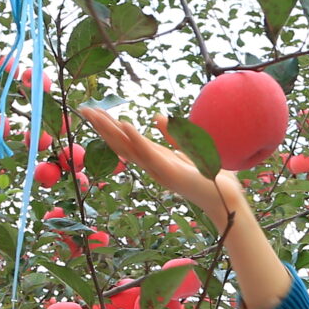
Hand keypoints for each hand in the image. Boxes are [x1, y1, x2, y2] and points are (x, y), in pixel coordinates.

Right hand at [78, 105, 245, 225]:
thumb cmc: (208, 177)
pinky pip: (149, 153)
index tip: (94, 112)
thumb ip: (172, 134)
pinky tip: (125, 125)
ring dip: (111, 130)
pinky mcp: (169, 171)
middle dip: (102, 126)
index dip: (110, 126)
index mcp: (155, 158)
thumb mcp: (188, 148)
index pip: (126, 140)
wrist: (224, 198)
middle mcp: (151, 165)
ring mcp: (158, 169)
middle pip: (120, 143)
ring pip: (128, 147)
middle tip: (83, 110)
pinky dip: (137, 139)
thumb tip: (157, 117)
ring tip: (94, 114)